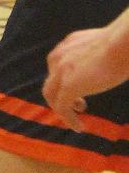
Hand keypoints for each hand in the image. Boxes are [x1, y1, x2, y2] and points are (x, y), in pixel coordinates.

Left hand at [43, 16, 128, 130]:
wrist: (122, 44)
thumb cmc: (123, 44)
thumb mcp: (106, 44)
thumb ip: (100, 52)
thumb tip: (113, 58)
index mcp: (69, 44)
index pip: (59, 65)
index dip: (66, 80)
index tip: (81, 90)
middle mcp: (60, 56)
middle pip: (52, 80)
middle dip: (61, 95)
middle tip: (79, 105)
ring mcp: (60, 70)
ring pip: (51, 94)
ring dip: (61, 108)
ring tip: (76, 120)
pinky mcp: (68, 86)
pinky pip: (61, 107)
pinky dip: (68, 118)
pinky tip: (79, 127)